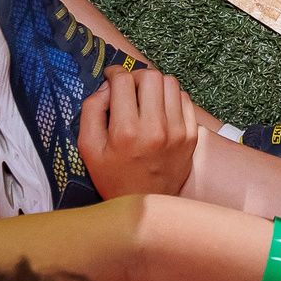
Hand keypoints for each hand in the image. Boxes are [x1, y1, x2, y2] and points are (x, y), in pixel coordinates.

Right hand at [81, 67, 200, 199]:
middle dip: (136, 77)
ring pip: (170, 83)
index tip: (111, 78)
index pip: (124, 80)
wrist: (145, 207)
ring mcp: (177, 131)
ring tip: (145, 99)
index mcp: (126, 131)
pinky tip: (160, 111)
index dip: (114, 74)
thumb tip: (107, 86)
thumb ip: (92, 110)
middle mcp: (155, 128)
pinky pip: (184, 99)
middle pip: (150, 76)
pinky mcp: (191, 136)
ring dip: (155, 85)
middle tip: (129, 89)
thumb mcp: (88, 148)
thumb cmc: (113, 177)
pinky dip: (171, 98)